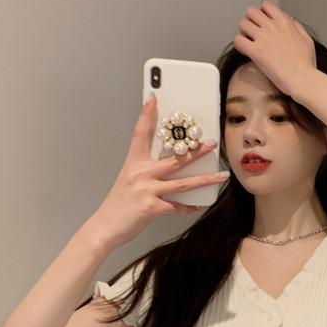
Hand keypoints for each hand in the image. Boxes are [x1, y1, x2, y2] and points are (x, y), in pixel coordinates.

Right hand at [88, 95, 229, 249]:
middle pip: (174, 158)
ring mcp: (146, 190)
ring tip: (221, 175)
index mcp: (133, 163)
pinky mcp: (151, 207)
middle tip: (212, 144)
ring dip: (205, 179)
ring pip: (183, 182)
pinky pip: (177, 206)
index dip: (147, 114)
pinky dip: (189, 207)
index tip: (154, 98)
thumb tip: (168, 166)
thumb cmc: (118, 205)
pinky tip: (199, 206)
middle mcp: (140, 173)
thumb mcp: (128, 180)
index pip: (140, 133)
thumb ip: (146, 171)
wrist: (104, 227)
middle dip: (196, 151)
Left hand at [233, 0, 315, 96]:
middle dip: (251, 21)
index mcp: (285, 22)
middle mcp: (272, 26)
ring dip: (243, 32)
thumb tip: (289, 20)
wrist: (302, 78)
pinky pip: (238, 40)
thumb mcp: (307, 40)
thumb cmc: (306, 64)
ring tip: (248, 41)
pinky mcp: (256, 51)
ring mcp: (263, 38)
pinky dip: (239, 45)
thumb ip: (297, 27)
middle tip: (253, 32)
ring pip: (243, 24)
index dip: (262, 14)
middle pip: (251, 12)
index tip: (263, 23)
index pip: (266, 6)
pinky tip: (245, 51)